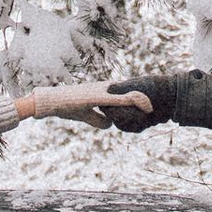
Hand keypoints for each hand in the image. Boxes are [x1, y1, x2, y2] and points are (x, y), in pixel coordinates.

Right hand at [13, 84, 154, 121]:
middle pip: (130, 89)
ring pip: (127, 93)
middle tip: (159, 100)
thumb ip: (99, 119)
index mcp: (103, 91)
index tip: (150, 101)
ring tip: (156, 106)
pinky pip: (119, 99)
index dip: (138, 95)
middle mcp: (104, 88)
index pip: (124, 91)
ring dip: (142, 98)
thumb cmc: (67, 107)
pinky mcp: (98, 97)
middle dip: (145, 94)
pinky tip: (144, 104)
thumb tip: (111, 124)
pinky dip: (132, 100)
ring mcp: (102, 91)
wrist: (51, 102)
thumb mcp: (86, 115)